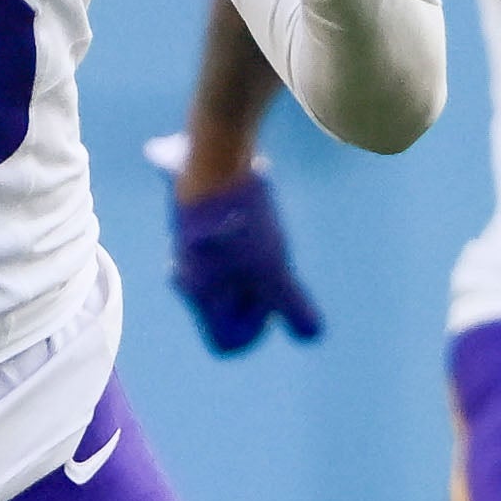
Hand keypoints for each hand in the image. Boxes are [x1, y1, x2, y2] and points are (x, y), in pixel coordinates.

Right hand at [160, 147, 320, 353]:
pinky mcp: (195, 226)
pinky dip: (241, 245)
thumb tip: (311, 335)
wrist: (215, 160)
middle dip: (254, 298)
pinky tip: (253, 220)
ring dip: (249, 270)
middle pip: (228, 309)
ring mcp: (189, 251)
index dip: (255, 331)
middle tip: (270, 269)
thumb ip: (292, 305)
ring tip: (264, 240)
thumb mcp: (275, 270)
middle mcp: (189, 278)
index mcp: (202, 296)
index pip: (226, 340)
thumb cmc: (242, 223)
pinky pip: (221, 251)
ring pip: (226, 279)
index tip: (270, 303)